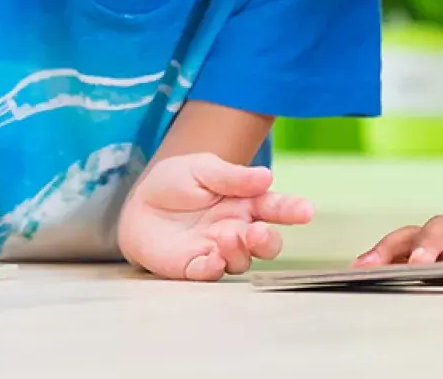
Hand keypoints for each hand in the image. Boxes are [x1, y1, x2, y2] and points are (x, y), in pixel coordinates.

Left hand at [116, 152, 313, 280]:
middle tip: (259, 231)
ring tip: (226, 235)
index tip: (306, 210)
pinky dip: (213, 269)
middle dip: (268, 240)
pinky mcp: (193, 266)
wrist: (136, 204)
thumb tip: (267, 177)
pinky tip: (212, 259)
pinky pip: (209, 274)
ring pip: (242, 261)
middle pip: (266, 243)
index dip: (291, 209)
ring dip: (240, 251)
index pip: (274, 207)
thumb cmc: (174, 183)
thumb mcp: (200, 168)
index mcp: (244, 202)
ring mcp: (217, 250)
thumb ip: (232, 176)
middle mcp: (236, 229)